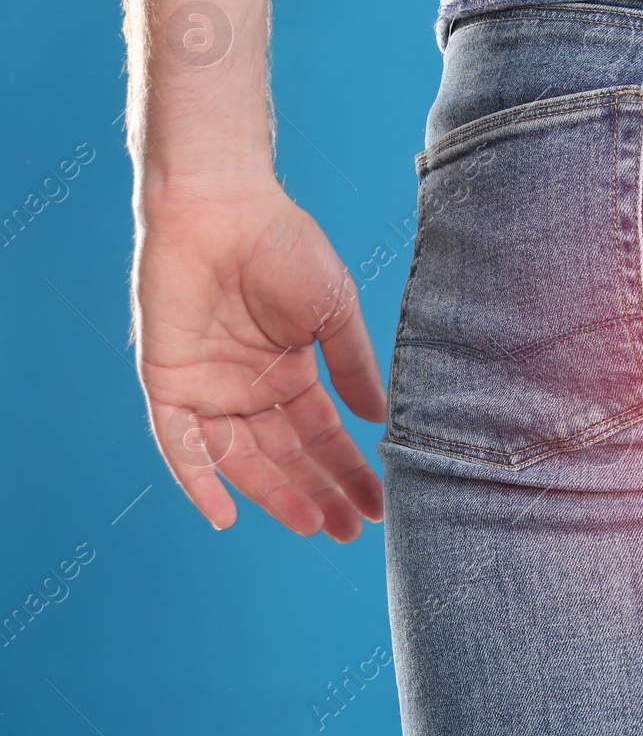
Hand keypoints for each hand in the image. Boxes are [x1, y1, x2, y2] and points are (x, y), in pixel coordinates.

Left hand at [133, 178, 386, 537]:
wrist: (222, 206)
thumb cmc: (284, 246)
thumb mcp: (335, 312)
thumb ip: (354, 367)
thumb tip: (381, 422)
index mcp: (291, 372)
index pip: (323, 435)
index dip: (350, 470)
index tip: (379, 504)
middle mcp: (249, 388)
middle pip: (286, 456)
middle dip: (319, 493)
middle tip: (351, 530)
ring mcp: (209, 388)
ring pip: (242, 459)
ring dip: (275, 494)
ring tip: (314, 524)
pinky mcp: (168, 383)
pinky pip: (180, 445)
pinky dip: (198, 481)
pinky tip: (226, 516)